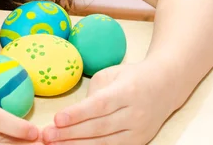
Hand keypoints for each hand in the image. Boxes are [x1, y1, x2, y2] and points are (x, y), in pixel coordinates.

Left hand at [41, 61, 174, 144]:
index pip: (99, 105)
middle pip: (99, 128)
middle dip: (70, 134)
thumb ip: (93, 93)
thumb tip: (74, 113)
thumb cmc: (131, 77)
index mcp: (127, 91)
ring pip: (105, 144)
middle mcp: (135, 114)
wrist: (165, 86)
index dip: (78, 114)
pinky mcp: (139, 143)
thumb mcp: (111, 74)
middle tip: (47, 136)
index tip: (57, 119)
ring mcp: (138, 132)